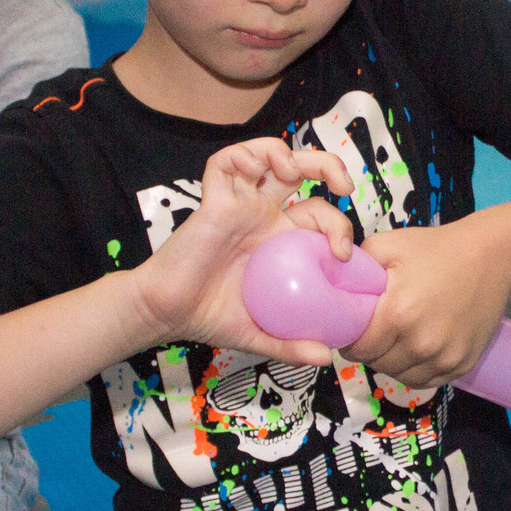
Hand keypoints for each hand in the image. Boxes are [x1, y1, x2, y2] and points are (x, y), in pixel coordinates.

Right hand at [133, 140, 355, 365]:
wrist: (166, 314)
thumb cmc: (209, 317)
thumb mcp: (261, 334)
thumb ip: (292, 344)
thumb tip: (327, 357)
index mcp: (280, 239)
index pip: (320, 214)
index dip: (339, 225)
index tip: (342, 253)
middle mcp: (262, 215)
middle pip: (301, 170)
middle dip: (328, 166)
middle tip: (344, 186)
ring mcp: (238, 203)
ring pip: (266, 155)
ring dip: (285, 153)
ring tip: (292, 171)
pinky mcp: (213, 199)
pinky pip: (225, 163)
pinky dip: (244, 156)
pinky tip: (255, 171)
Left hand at [343, 224, 510, 390]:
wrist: (491, 258)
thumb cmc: (436, 249)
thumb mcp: (389, 245)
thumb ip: (354, 265)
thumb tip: (329, 283)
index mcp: (398, 314)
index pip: (358, 348)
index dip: (349, 342)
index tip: (350, 332)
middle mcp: (421, 342)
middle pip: (377, 364)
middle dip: (369, 351)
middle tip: (373, 333)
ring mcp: (444, 357)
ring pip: (400, 376)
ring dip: (391, 363)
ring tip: (394, 340)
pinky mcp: (461, 364)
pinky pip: (425, 380)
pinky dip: (414, 370)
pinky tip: (414, 350)